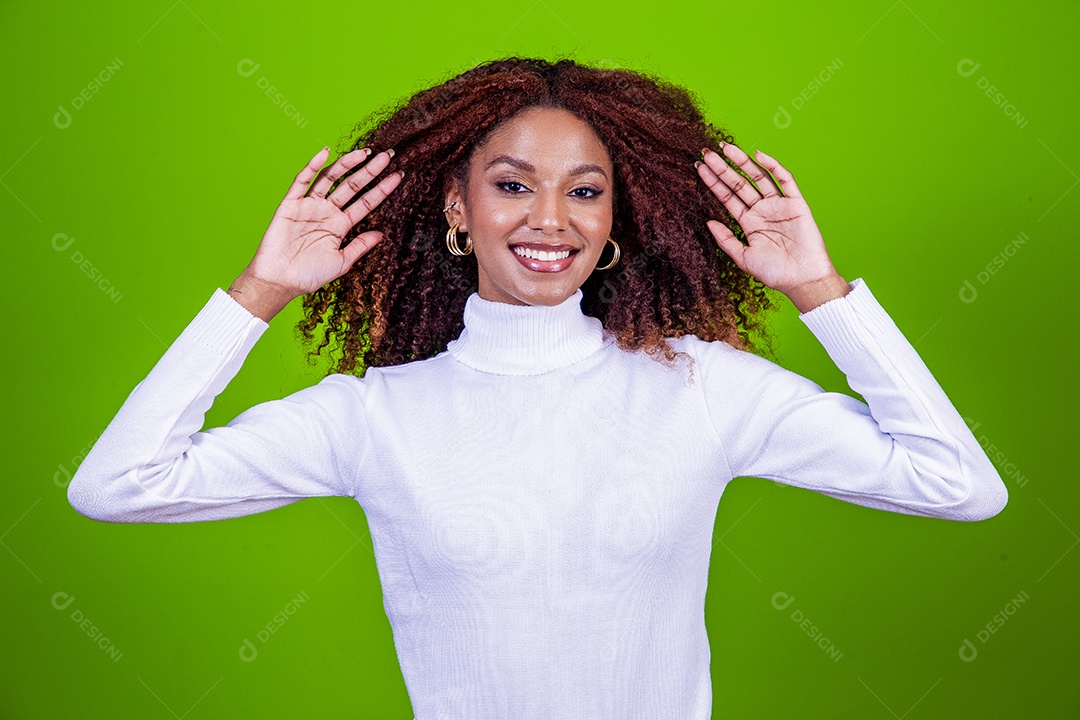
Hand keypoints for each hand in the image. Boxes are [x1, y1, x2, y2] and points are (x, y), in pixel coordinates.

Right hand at [242, 146, 402, 299]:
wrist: (280, 282)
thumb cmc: (309, 275)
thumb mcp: (342, 262)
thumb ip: (360, 246)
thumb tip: (381, 234)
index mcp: (340, 225)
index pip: (366, 202)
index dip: (382, 189)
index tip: (398, 176)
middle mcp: (327, 211)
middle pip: (352, 186)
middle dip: (370, 171)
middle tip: (388, 155)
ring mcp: (309, 206)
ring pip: (330, 178)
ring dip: (346, 164)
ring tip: (363, 152)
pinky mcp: (290, 204)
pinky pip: (302, 181)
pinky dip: (312, 166)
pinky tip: (325, 152)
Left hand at [695, 142, 846, 308]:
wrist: (803, 280)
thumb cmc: (774, 273)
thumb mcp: (743, 257)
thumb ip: (725, 240)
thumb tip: (707, 222)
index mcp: (749, 223)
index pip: (727, 197)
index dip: (713, 182)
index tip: (699, 167)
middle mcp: (762, 210)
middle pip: (739, 184)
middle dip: (723, 168)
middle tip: (707, 152)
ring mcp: (779, 205)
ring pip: (758, 178)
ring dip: (742, 162)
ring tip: (726, 148)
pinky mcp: (796, 203)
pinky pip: (785, 180)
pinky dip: (773, 166)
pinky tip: (758, 155)